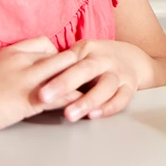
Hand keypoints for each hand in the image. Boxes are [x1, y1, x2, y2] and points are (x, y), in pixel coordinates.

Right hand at [0, 37, 79, 135]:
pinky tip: (80, 107)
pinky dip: (74, 101)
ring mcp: (26, 79)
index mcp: (11, 52)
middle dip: (75, 66)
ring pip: (67, 71)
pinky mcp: (27, 100)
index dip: (56, 53)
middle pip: (62, 54)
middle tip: (86, 76)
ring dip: (80, 82)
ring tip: (92, 90)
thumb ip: (6, 66)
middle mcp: (22, 60)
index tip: (62, 65)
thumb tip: (13, 74)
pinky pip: (60, 96)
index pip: (45, 43)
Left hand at [37, 39, 153, 121]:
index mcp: (89, 50)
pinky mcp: (130, 88)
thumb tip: (32, 74)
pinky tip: (93, 116)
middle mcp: (105, 60)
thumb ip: (63, 63)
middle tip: (44, 97)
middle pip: (86, 70)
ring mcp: (119, 74)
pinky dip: (108, 108)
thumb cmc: (98, 60)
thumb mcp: (81, 54)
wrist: (132, 59)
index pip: (69, 60)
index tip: (36, 87)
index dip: (53, 73)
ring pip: (105, 86)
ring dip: (87, 101)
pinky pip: (121, 99)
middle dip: (65, 84)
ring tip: (69, 115)